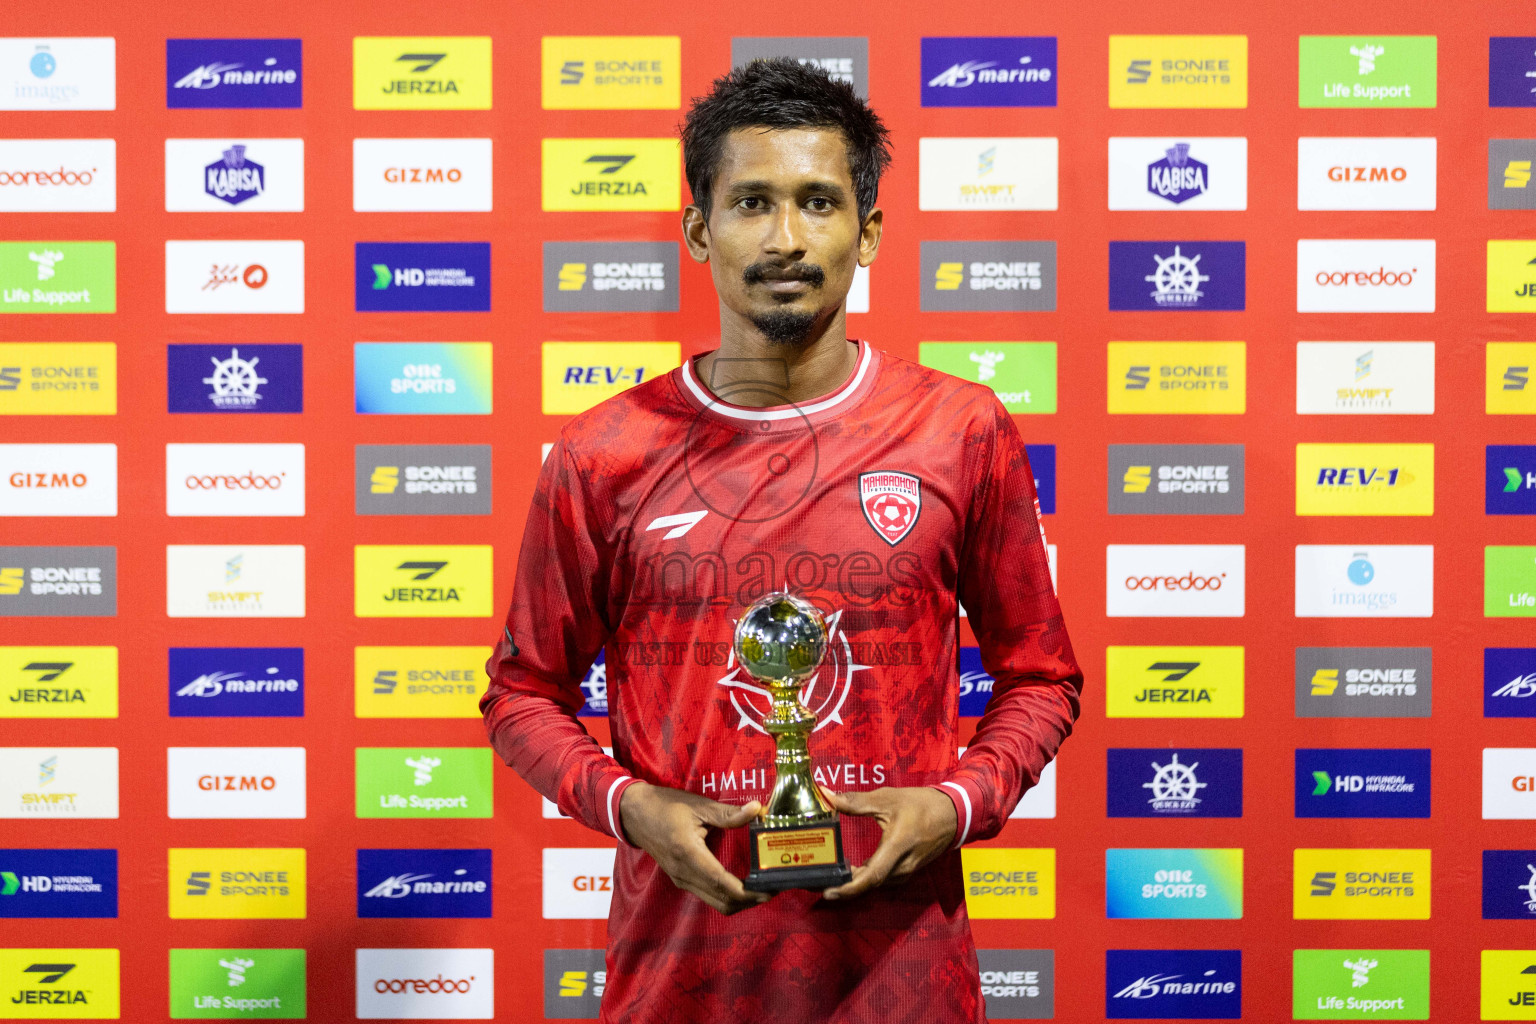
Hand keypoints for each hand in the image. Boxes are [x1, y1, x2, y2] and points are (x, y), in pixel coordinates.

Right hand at [618, 781, 769, 915]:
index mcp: (687, 852)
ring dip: (739, 901)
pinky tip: (742, 884)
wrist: (635, 814)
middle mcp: (683, 872)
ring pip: (715, 903)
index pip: (721, 882)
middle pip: (721, 901)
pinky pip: (708, 896)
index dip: (747, 892)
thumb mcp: (699, 806)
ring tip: (761, 888)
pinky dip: (727, 896)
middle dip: (749, 901)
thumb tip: (756, 810)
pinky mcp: (681, 879)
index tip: (768, 890)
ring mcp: (680, 879)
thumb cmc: (666, 806)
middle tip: (772, 889)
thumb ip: (728, 813)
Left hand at [820, 786, 957, 900]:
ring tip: (828, 876)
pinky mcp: (907, 871)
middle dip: (843, 886)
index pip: (872, 875)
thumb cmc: (921, 805)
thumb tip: (826, 795)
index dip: (849, 887)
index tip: (829, 892)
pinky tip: (850, 871)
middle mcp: (903, 865)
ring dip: (853, 882)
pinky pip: (882, 879)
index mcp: (898, 846)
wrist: (953, 814)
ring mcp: (907, 871)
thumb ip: (855, 801)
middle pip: (870, 883)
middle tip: (817, 883)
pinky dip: (864, 878)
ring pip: (875, 883)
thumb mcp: (887, 798)